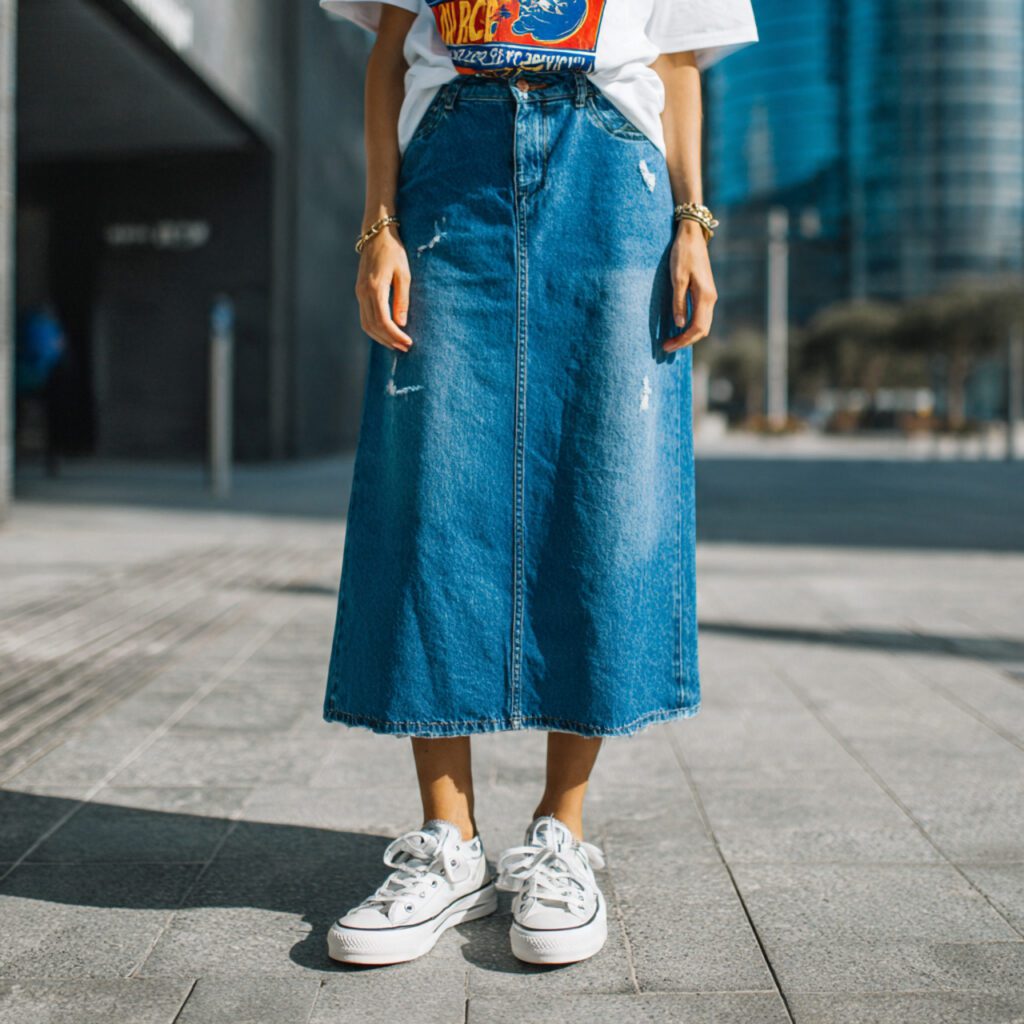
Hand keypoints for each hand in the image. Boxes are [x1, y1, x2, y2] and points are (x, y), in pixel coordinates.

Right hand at [355, 224, 412, 351]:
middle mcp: (363, 293)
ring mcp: (359, 293)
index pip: (383, 320)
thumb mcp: (404, 274)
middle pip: (372, 326)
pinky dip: (375, 329)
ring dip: (381, 338)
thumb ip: (402, 299)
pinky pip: (365, 317)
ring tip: (397, 344)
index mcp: (375, 288)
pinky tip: (387, 333)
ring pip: (366, 324)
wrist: (376, 234)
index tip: (408, 342)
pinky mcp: (360, 292)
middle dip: (389, 340)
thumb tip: (402, 323)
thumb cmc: (394, 251)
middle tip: (405, 348)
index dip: (395, 335)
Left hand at [663, 219, 716, 351]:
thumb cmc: (683, 254)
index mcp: (705, 296)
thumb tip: (679, 324)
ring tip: (672, 341)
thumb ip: (679, 302)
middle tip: (667, 347)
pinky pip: (702, 316)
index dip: (682, 341)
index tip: (667, 346)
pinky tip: (680, 328)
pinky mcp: (706, 293)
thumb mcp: (677, 278)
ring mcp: (710, 296)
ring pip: (703, 324)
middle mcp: (711, 298)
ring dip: (689, 336)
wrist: (692, 235)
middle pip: (702, 330)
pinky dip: (692, 326)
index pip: (696, 328)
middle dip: (685, 342)